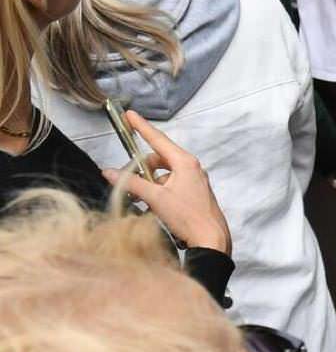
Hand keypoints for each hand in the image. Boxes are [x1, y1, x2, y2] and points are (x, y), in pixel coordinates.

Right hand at [102, 111, 231, 255]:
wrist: (211, 238)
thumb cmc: (186, 216)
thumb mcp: (155, 198)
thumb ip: (131, 184)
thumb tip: (108, 172)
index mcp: (185, 162)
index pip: (158, 139)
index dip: (141, 127)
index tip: (129, 114)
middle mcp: (191, 167)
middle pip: (158, 159)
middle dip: (141, 169)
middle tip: (127, 184)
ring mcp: (194, 180)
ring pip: (162, 174)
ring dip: (148, 184)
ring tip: (140, 200)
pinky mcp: (193, 192)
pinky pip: (170, 185)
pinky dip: (157, 192)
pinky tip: (151, 207)